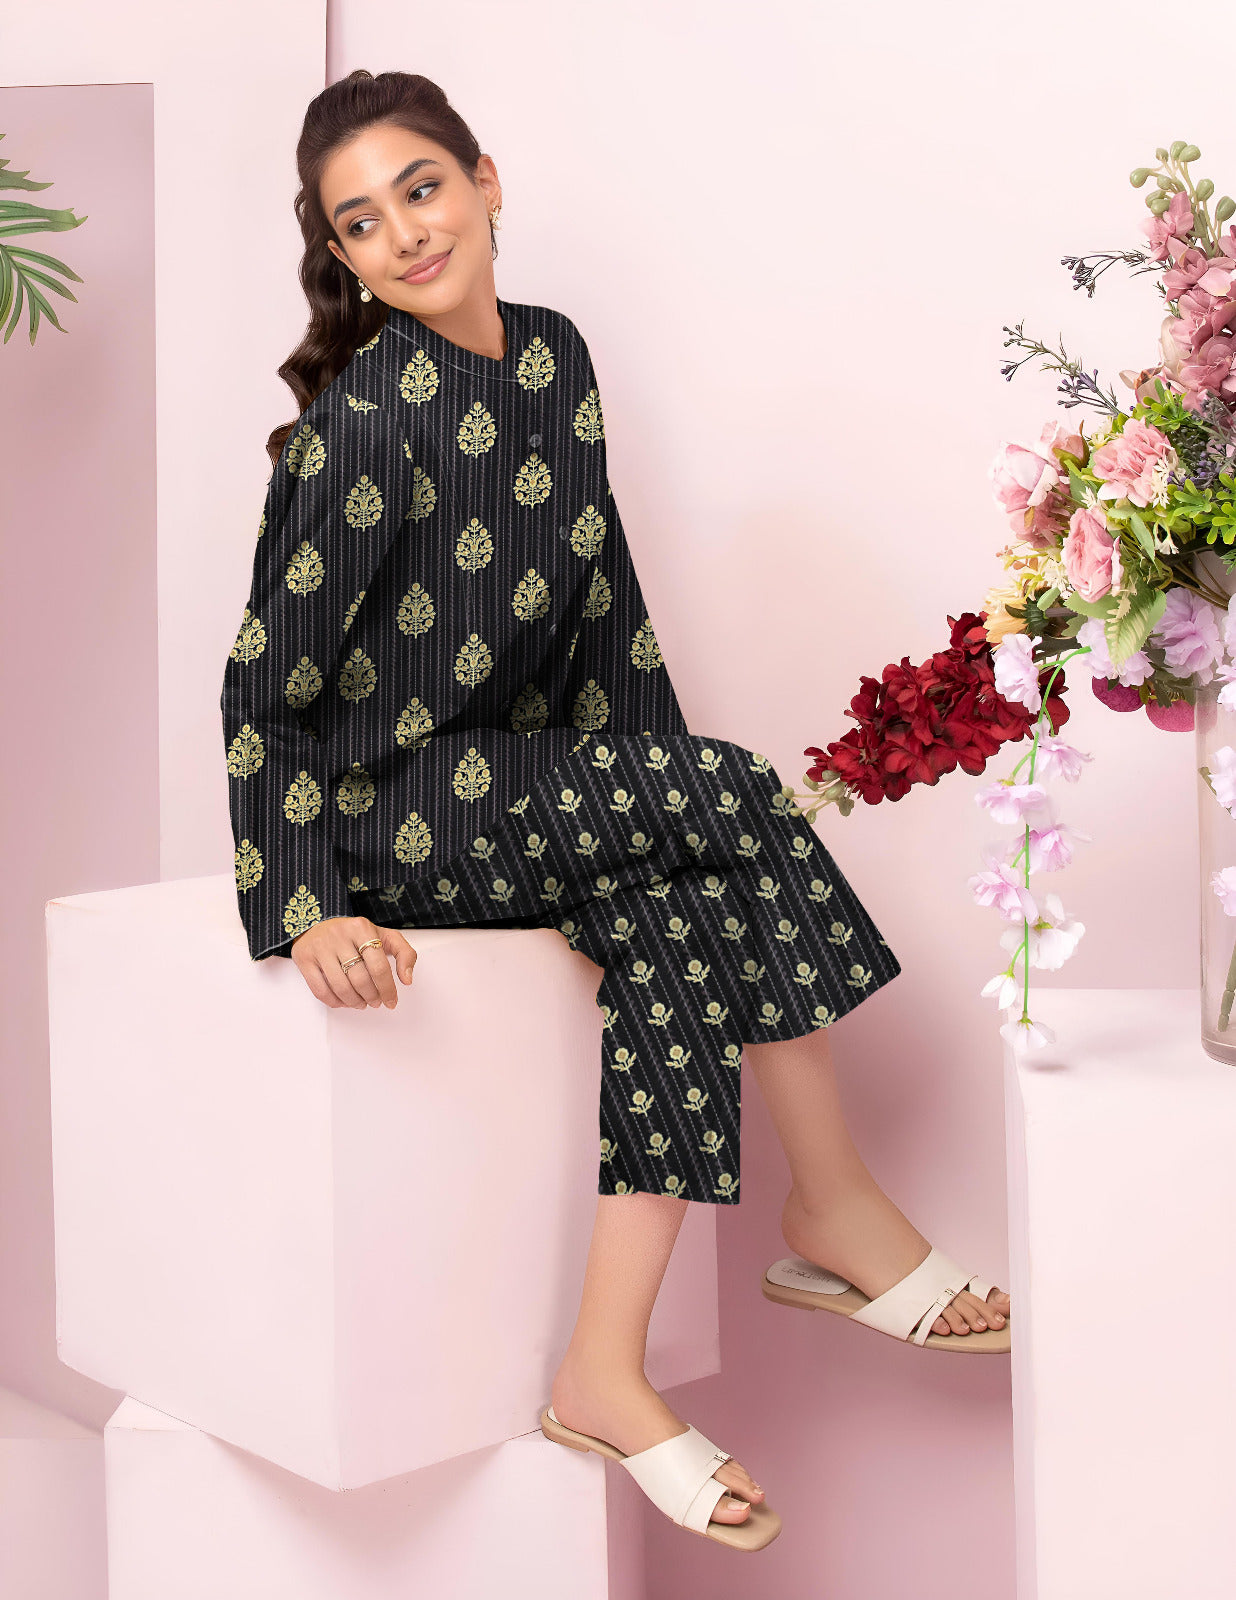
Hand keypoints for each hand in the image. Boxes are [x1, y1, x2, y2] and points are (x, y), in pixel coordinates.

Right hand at [290, 917, 416, 1008]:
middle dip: (372, 997)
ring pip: (341, 987)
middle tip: (376, 1002)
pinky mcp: (304, 959)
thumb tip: (407, 980)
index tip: (391, 1000)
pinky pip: (320, 990)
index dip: (388, 989)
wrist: (317, 922)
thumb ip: (404, 953)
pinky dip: (335, 1002)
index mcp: (362, 928)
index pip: (379, 966)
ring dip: (355, 1002)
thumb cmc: (354, 934)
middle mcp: (339, 935)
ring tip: (362, 1003)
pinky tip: (344, 1002)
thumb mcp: (383, 935)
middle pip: (360, 979)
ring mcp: (320, 947)